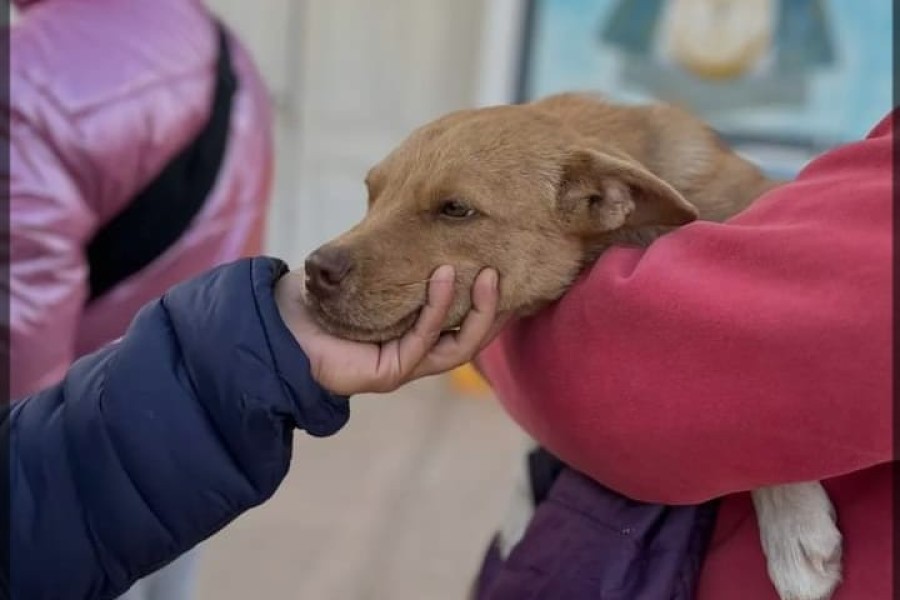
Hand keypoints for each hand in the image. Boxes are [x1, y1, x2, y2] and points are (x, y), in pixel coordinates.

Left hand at [274, 265, 505, 395]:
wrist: (274, 325)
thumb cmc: (314, 299)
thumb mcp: (363, 270)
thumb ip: (393, 258)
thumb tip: (426, 219)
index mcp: (413, 332)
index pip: (463, 320)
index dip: (487, 301)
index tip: (502, 269)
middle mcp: (415, 352)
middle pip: (471, 337)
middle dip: (492, 307)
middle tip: (503, 271)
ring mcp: (405, 365)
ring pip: (459, 345)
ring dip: (477, 311)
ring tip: (486, 276)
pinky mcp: (391, 373)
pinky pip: (425, 340)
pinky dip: (438, 309)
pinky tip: (443, 276)